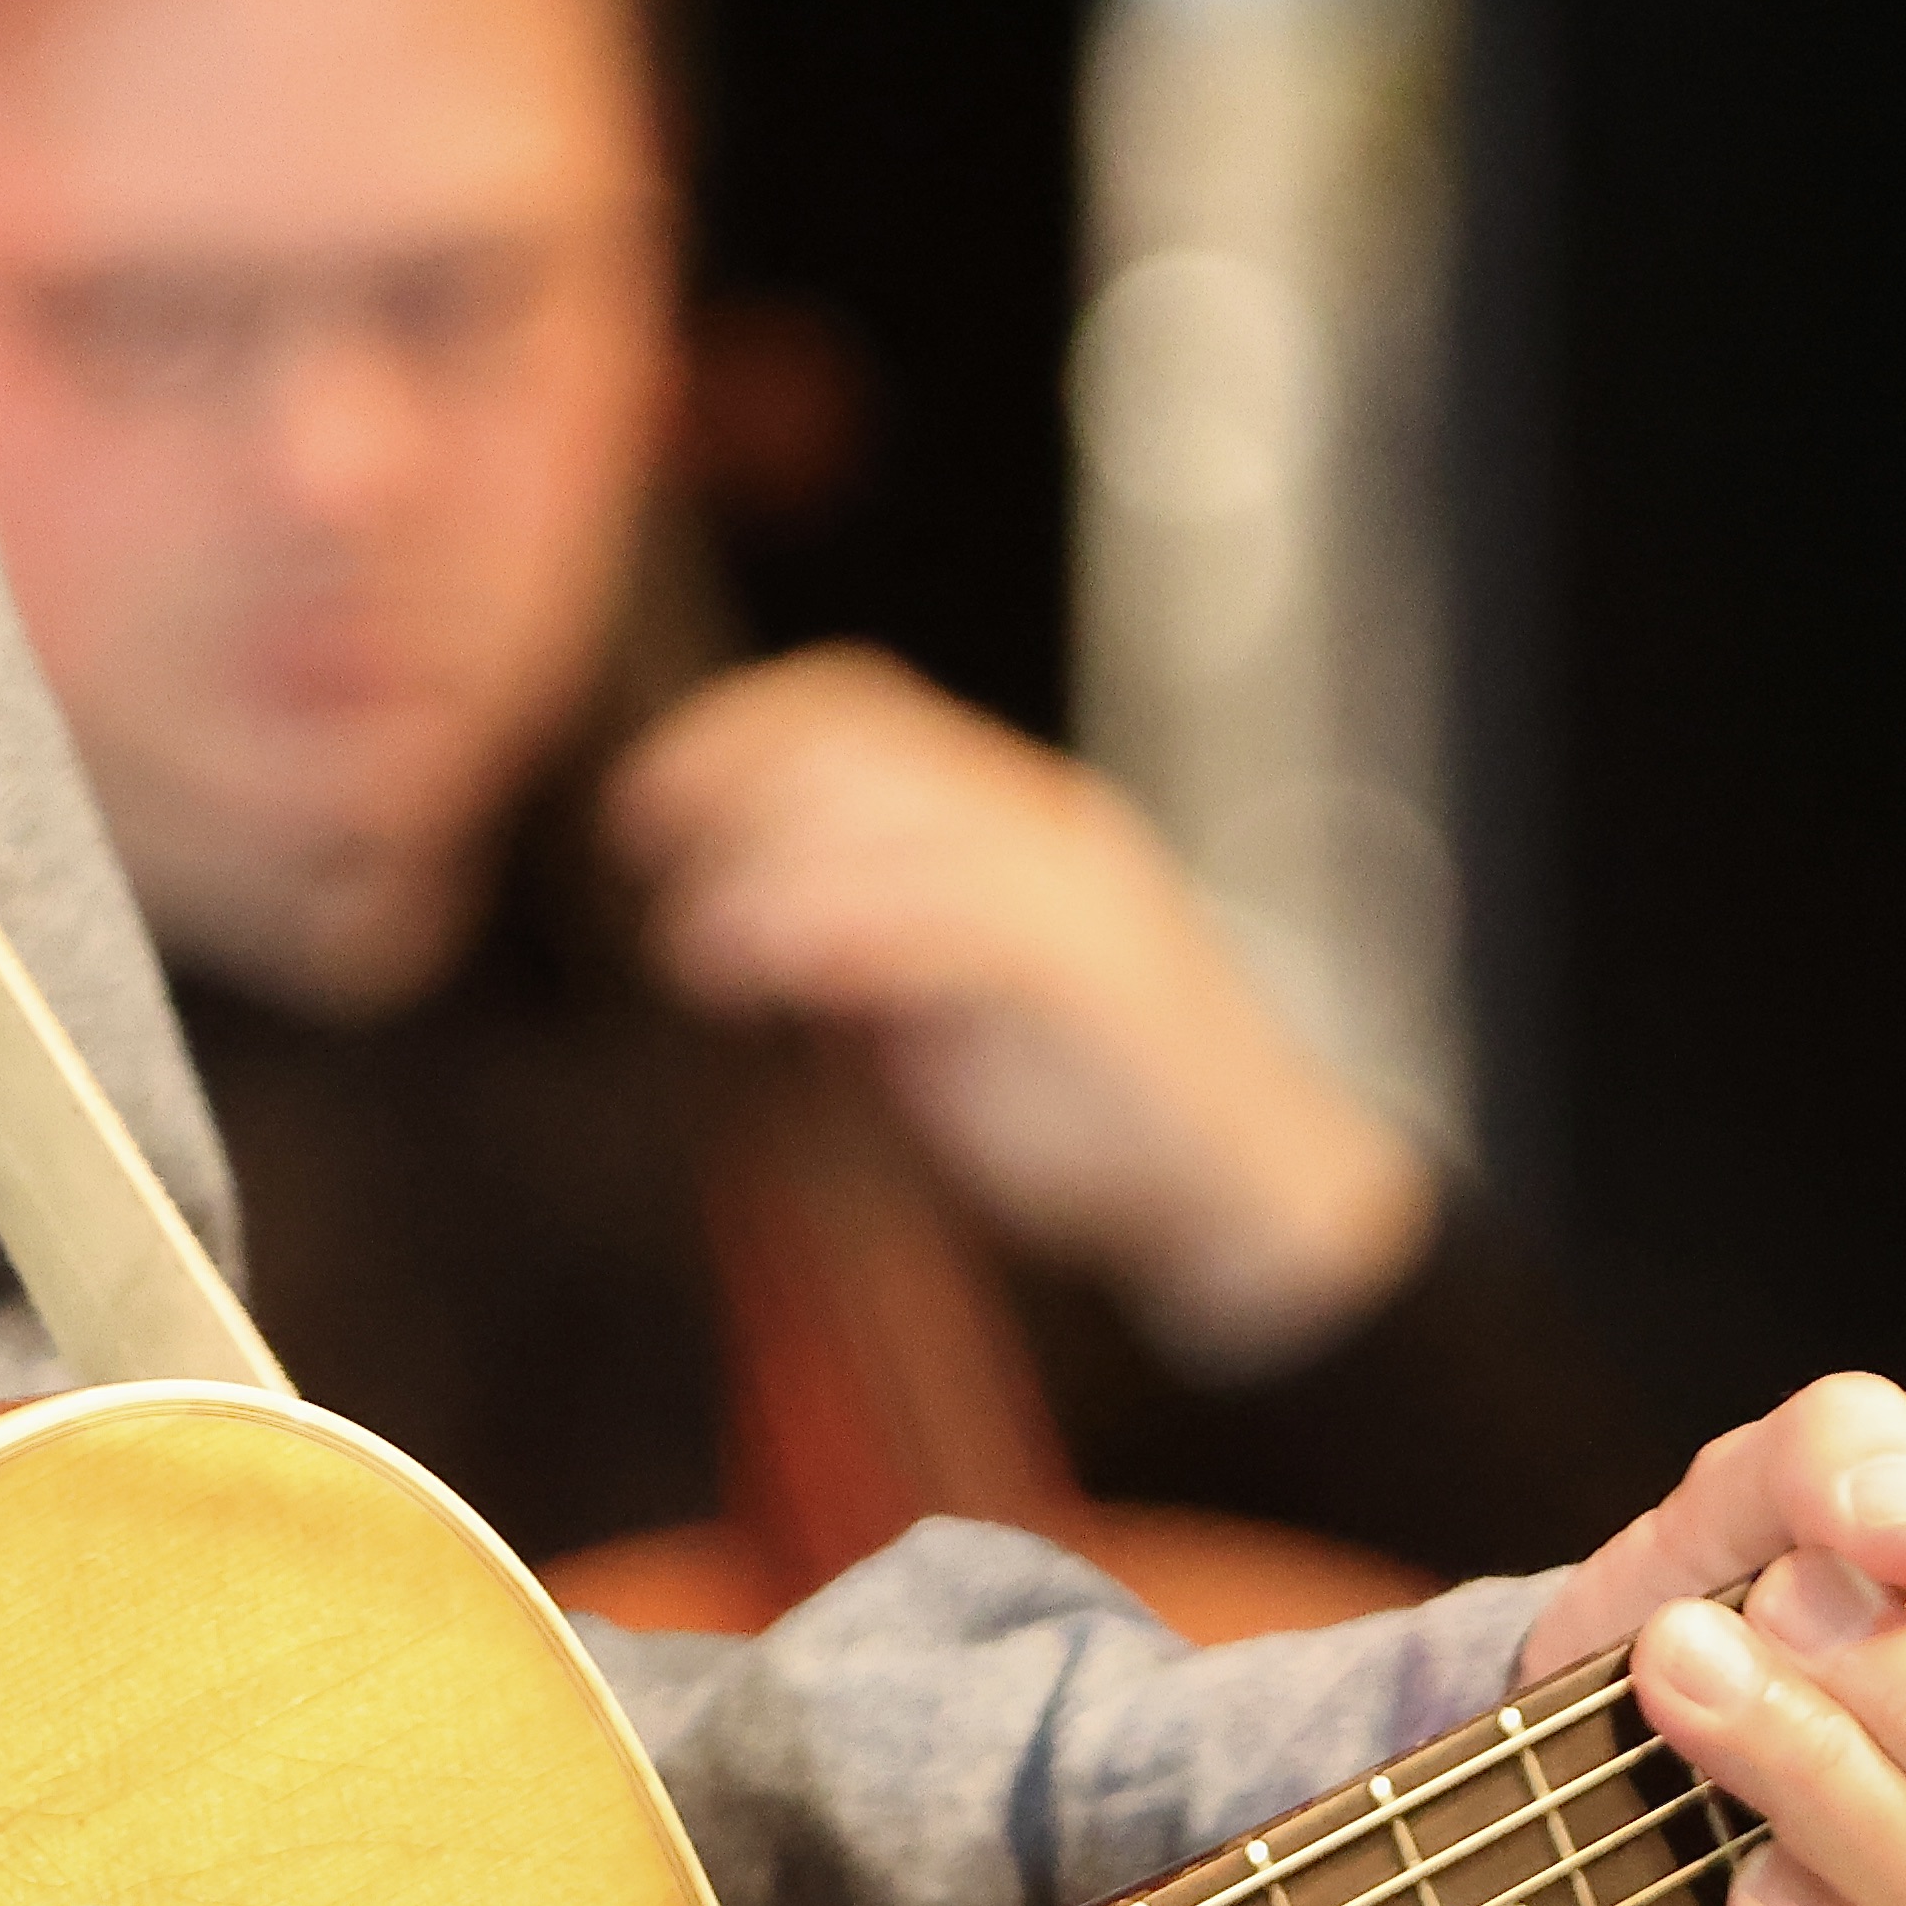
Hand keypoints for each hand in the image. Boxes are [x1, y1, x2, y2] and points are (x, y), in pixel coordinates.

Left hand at [601, 648, 1439, 1377]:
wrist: (1260, 1195)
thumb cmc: (1102, 1117)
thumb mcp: (956, 1012)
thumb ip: (870, 947)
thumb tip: (728, 920)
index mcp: (1019, 821)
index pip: (865, 711)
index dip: (742, 727)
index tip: (648, 787)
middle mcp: (1047, 832)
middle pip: (864, 744)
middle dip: (735, 781)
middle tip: (645, 848)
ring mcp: (1077, 894)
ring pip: (897, 818)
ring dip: (770, 869)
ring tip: (695, 938)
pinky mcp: (1094, 973)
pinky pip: (948, 917)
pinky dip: (838, 928)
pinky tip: (768, 968)